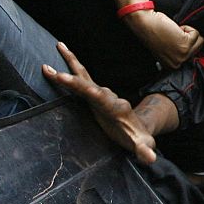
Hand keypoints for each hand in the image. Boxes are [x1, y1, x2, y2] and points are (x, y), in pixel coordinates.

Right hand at [41, 42, 166, 161]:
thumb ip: (145, 150)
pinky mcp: (93, 94)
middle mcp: (107, 96)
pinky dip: (69, 67)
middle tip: (53, 71)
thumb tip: (150, 157)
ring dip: (71, 62)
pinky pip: (80, 78)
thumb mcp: (143, 144)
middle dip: (73, 79)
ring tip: (58, 45)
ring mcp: (100, 93)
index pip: (101, 97)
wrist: (139, 127)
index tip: (77, 85)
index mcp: (116, 107)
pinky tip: (56, 59)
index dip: (89, 91)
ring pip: (84, 75)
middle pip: (89, 85)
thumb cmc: (138, 137)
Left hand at [125, 9, 203, 67]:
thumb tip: (194, 50)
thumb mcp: (165, 50)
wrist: (144, 24)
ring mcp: (183, 55)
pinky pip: (196, 33)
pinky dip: (187, 27)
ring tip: (174, 33)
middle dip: (188, 38)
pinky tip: (174, 29)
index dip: (185, 44)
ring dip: (188, 33)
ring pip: (199, 41)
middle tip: (172, 36)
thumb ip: (178, 54)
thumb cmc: (153, 33)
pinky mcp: (186, 44)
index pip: (191, 55)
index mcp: (172, 66)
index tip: (174, 41)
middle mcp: (178, 63)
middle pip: (198, 48)